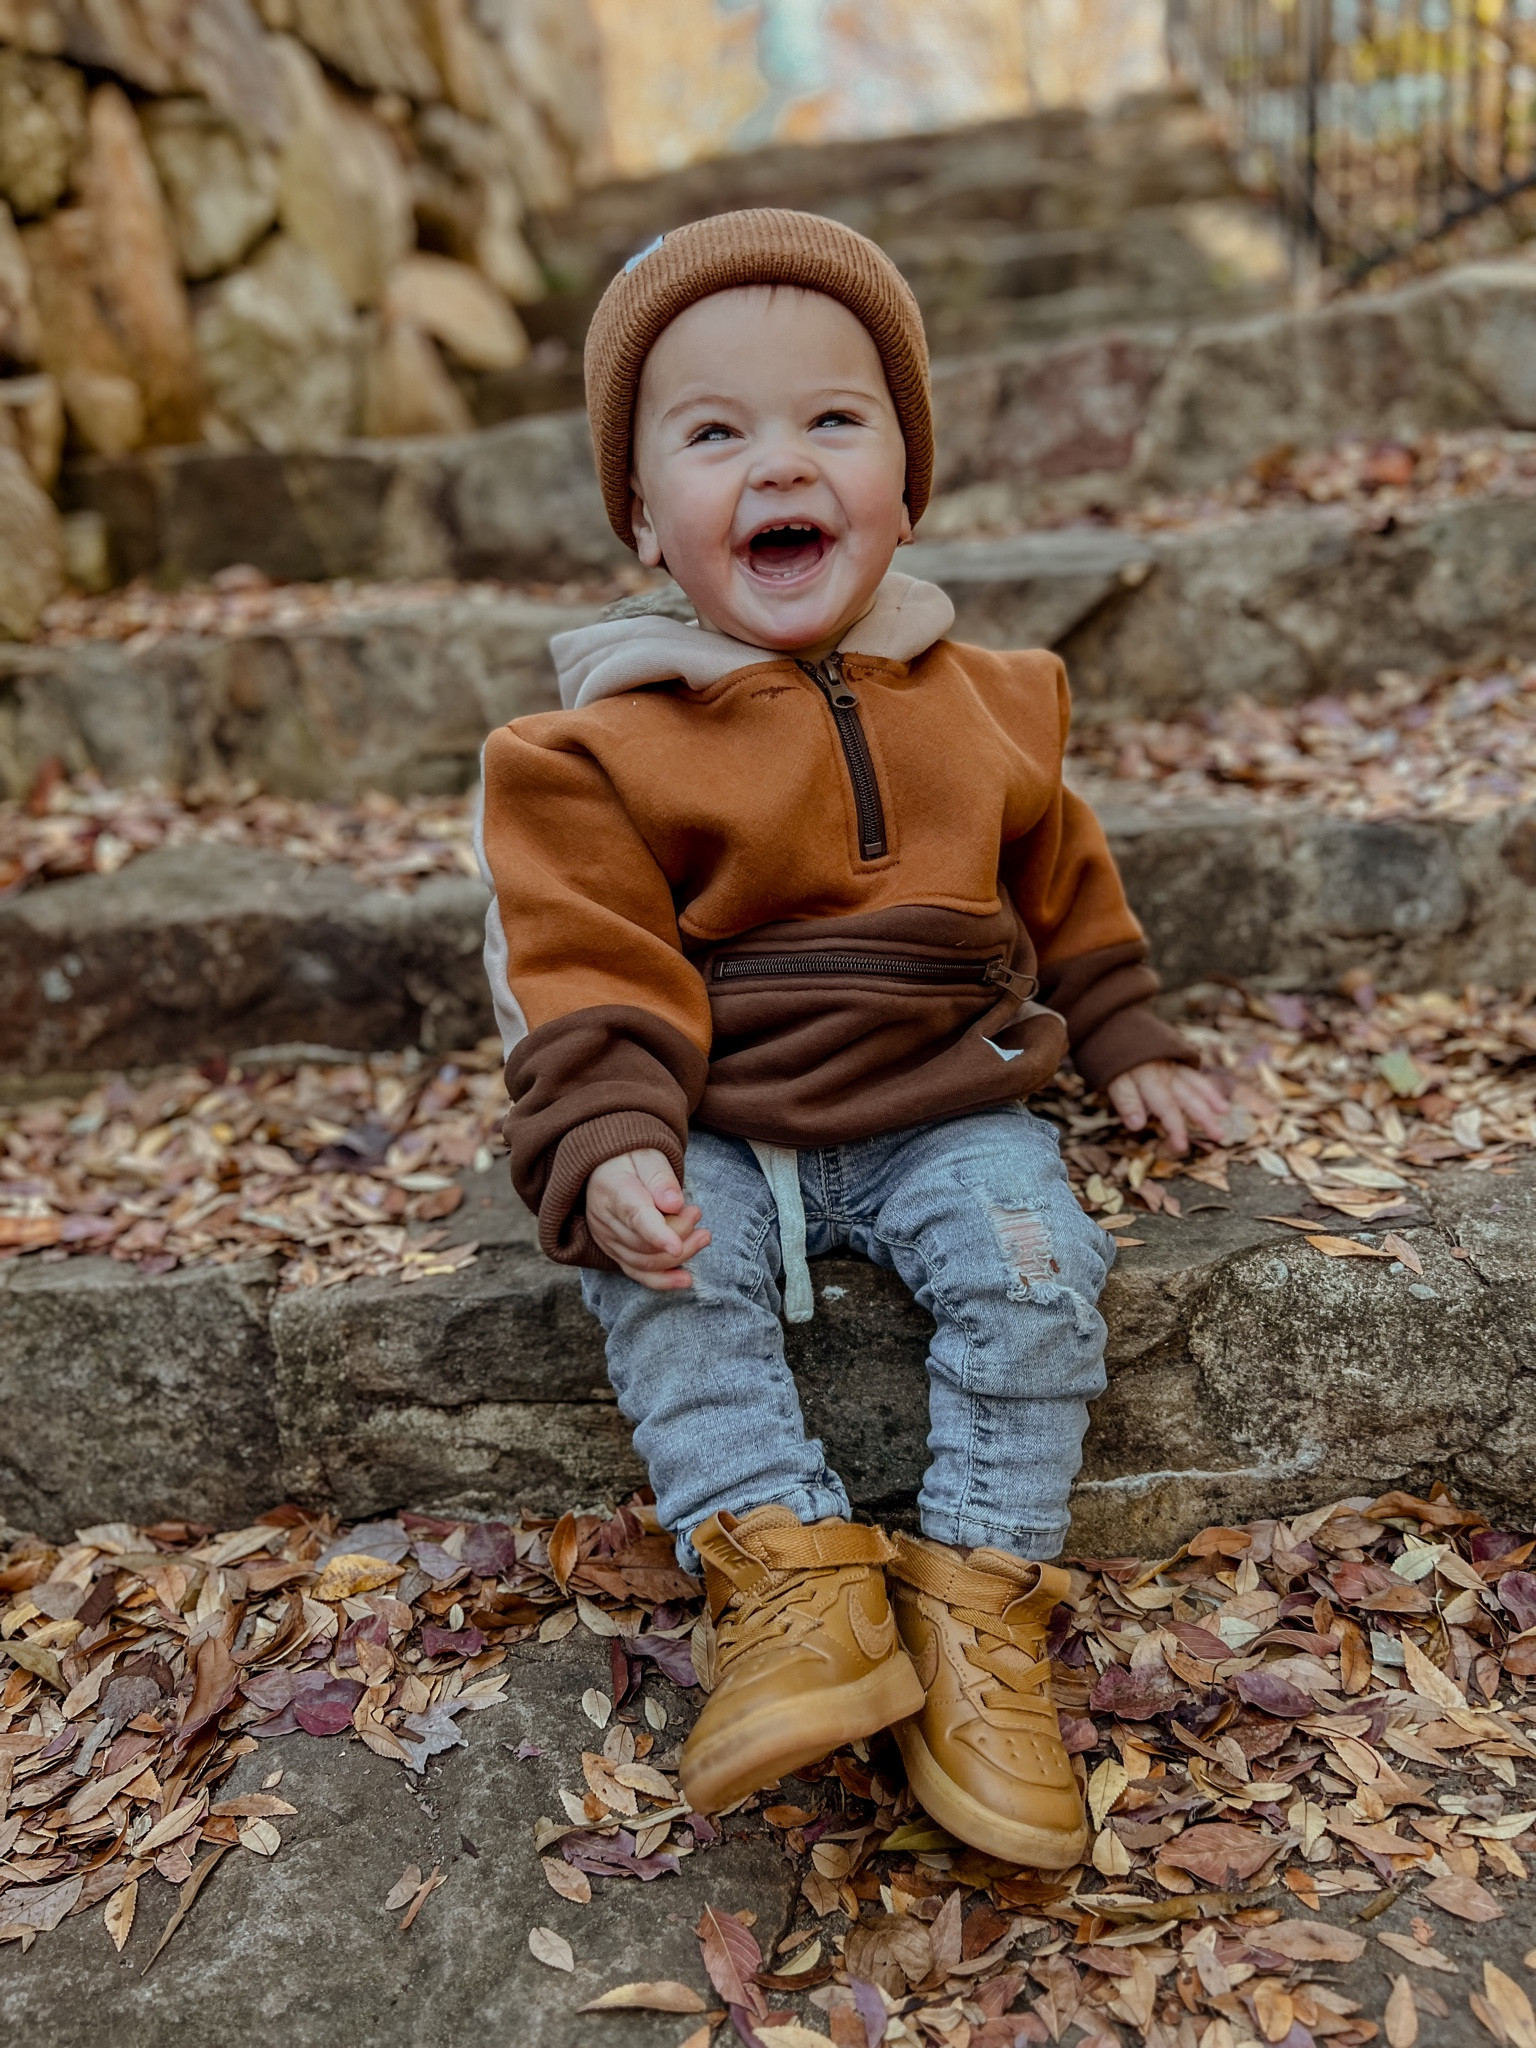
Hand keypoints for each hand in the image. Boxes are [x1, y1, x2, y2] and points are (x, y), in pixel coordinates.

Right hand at [586, 1148, 709, 1289]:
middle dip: (680, 1234)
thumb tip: (675, 1204)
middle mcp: (605, 1220)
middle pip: (645, 1243)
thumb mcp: (648, 1156)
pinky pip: (636, 1273)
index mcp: (614, 1191)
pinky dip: (662, 1280)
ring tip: (702, 1236)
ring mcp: (607, 1239)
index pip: (636, 1217)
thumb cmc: (631, 1157)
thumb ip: (661, 1179)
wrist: (605, 1166)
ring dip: (679, 1255)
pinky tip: (685, 1280)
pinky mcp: (614, 1251)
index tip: (677, 1247)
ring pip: (644, 1262)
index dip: (658, 1234)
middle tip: (697, 1214)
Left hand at [1107, 1061, 1227, 1156]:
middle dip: (1203, 1118)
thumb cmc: (1110, 1055)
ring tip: (1224, 1112)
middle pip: (1187, 1098)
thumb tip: (1137, 1126)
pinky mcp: (1176, 1059)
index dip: (1175, 1128)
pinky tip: (1216, 1098)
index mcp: (1150, 1079)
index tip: (1182, 1148)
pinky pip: (1194, 1074)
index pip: (1166, 1108)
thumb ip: (1126, 1100)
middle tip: (1219, 1136)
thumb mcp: (1111, 1078)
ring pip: (1196, 1085)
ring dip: (1211, 1100)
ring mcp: (1173, 1065)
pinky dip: (1206, 1086)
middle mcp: (1166, 1072)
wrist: (1113, 1021)